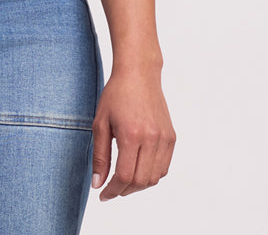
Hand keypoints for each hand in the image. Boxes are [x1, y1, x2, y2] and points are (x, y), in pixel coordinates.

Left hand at [91, 67, 175, 200]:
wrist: (139, 74)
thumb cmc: (116, 95)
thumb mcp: (100, 123)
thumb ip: (100, 156)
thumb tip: (98, 184)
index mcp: (132, 135)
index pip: (125, 176)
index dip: (113, 190)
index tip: (103, 195)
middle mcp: (151, 139)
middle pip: (141, 181)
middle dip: (124, 191)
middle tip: (112, 189)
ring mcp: (164, 138)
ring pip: (154, 178)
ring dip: (138, 185)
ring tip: (124, 180)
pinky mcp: (171, 137)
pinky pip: (164, 167)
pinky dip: (151, 175)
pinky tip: (138, 169)